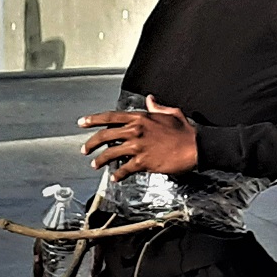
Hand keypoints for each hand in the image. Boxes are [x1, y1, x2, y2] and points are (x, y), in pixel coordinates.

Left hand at [79, 95, 197, 181]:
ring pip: (111, 153)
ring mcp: (138, 147)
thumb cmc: (184, 130)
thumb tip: (149, 99)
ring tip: (95, 164)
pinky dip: (118, 174)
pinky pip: (124, 169)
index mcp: (140, 118)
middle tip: (84, 149)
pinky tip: (115, 177)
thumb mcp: (171, 113)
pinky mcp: (143, 162)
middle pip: (105, 135)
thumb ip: (157, 107)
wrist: (195, 147)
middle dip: (91, 143)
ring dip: (100, 160)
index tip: (82, 122)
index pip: (111, 117)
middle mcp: (136, 131)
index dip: (94, 119)